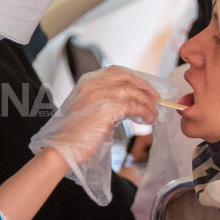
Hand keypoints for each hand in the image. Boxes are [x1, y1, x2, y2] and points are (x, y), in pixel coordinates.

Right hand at [40, 66, 159, 165]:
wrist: (63, 149)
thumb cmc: (76, 134)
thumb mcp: (90, 109)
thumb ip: (105, 99)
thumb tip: (130, 102)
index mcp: (87, 81)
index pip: (117, 71)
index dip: (135, 78)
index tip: (147, 89)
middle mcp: (92, 84)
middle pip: (127, 76)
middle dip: (145, 87)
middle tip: (156, 99)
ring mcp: (99, 95)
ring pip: (132, 91)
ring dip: (147, 103)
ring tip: (153, 114)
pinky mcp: (107, 109)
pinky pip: (133, 106)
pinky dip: (144, 112)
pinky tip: (148, 120)